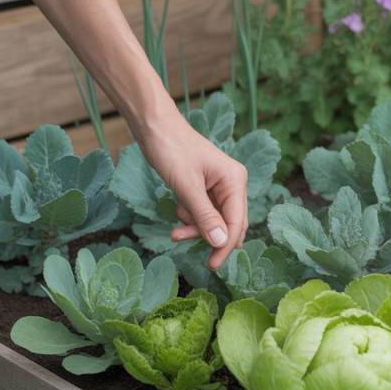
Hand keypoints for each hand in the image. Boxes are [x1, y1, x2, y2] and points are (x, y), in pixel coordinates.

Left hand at [18, 0, 248, 268]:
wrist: (152, 124)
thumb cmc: (170, 149)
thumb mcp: (186, 187)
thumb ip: (204, 216)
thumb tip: (220, 244)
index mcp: (235, 181)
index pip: (237, 222)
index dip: (225, 246)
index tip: (211, 265)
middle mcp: (232, 184)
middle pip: (228, 223)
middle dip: (207, 236)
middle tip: (182, 244)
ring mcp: (219, 185)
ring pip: (214, 219)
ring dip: (196, 228)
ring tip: (175, 230)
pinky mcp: (205, 185)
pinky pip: (204, 211)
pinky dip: (191, 217)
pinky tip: (178, 213)